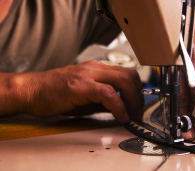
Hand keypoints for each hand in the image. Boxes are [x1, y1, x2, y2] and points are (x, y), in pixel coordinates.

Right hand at [14, 61, 143, 122]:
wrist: (31, 91)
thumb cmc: (54, 93)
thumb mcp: (85, 96)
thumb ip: (103, 99)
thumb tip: (121, 107)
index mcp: (97, 69)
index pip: (127, 74)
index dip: (137, 90)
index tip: (138, 105)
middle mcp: (95, 68)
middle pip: (129, 75)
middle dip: (139, 96)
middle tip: (138, 111)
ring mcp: (88, 75)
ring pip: (123, 80)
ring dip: (133, 100)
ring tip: (132, 115)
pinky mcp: (80, 85)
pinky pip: (108, 93)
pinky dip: (119, 106)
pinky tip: (120, 116)